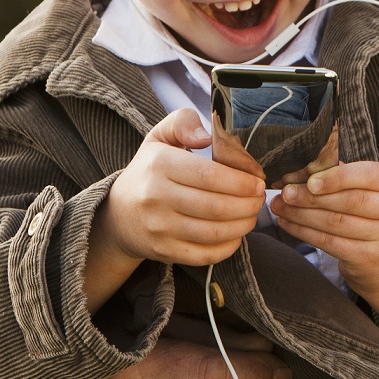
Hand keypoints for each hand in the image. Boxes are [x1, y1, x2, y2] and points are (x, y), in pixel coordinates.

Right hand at [105, 108, 269, 268]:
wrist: (118, 215)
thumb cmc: (149, 171)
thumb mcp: (159, 137)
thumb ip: (183, 123)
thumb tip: (206, 136)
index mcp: (159, 164)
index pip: (209, 175)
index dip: (240, 181)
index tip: (258, 181)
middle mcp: (155, 197)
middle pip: (215, 206)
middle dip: (248, 204)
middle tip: (260, 198)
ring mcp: (158, 228)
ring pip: (212, 232)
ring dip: (243, 225)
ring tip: (253, 214)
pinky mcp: (162, 251)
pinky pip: (203, 255)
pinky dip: (228, 247)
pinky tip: (237, 234)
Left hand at [274, 161, 378, 347]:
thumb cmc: (377, 221)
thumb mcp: (376, 195)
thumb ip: (349, 180)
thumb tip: (306, 170)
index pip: (370, 175)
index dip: (338, 177)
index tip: (310, 180)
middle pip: (351, 200)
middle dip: (312, 196)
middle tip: (286, 193)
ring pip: (336, 222)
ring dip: (302, 214)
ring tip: (281, 206)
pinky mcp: (369, 259)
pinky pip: (330, 243)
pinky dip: (305, 232)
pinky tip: (289, 224)